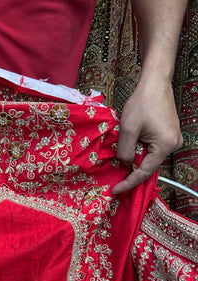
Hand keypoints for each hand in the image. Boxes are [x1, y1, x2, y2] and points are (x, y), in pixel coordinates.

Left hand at [113, 78, 182, 193]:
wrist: (154, 83)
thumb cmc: (142, 103)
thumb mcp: (128, 129)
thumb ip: (125, 151)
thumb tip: (125, 164)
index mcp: (165, 145)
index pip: (145, 172)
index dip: (129, 183)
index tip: (116, 190)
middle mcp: (173, 145)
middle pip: (148, 165)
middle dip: (131, 170)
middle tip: (115, 176)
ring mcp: (172, 140)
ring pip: (149, 157)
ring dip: (135, 158)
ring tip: (122, 154)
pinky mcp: (168, 135)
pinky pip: (152, 149)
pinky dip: (140, 150)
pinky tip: (131, 146)